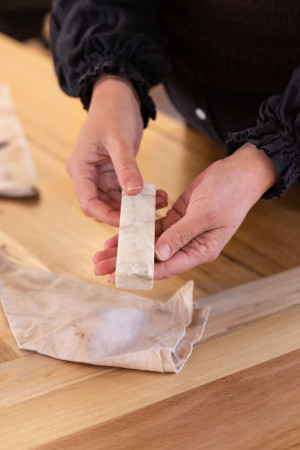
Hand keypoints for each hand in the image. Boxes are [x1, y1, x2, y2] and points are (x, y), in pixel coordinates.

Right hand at [66, 77, 166, 225]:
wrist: (118, 97)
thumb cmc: (112, 112)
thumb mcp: (119, 140)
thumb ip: (126, 167)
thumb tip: (134, 192)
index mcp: (80, 169)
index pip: (89, 203)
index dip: (106, 216)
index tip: (127, 222)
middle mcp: (89, 176)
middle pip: (103, 206)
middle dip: (125, 213)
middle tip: (148, 216)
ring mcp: (102, 176)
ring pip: (118, 201)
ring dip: (137, 206)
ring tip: (159, 203)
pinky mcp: (115, 173)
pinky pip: (127, 191)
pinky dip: (142, 196)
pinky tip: (159, 195)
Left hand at [94, 143, 276, 279]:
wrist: (239, 172)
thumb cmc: (230, 194)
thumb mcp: (205, 214)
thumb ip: (182, 234)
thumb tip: (159, 254)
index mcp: (200, 251)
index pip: (165, 267)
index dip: (139, 272)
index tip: (116, 275)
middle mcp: (189, 246)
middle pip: (152, 259)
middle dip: (125, 262)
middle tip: (100, 267)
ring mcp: (182, 232)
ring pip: (149, 244)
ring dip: (127, 247)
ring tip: (102, 253)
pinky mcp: (177, 217)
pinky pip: (152, 228)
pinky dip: (136, 230)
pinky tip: (119, 234)